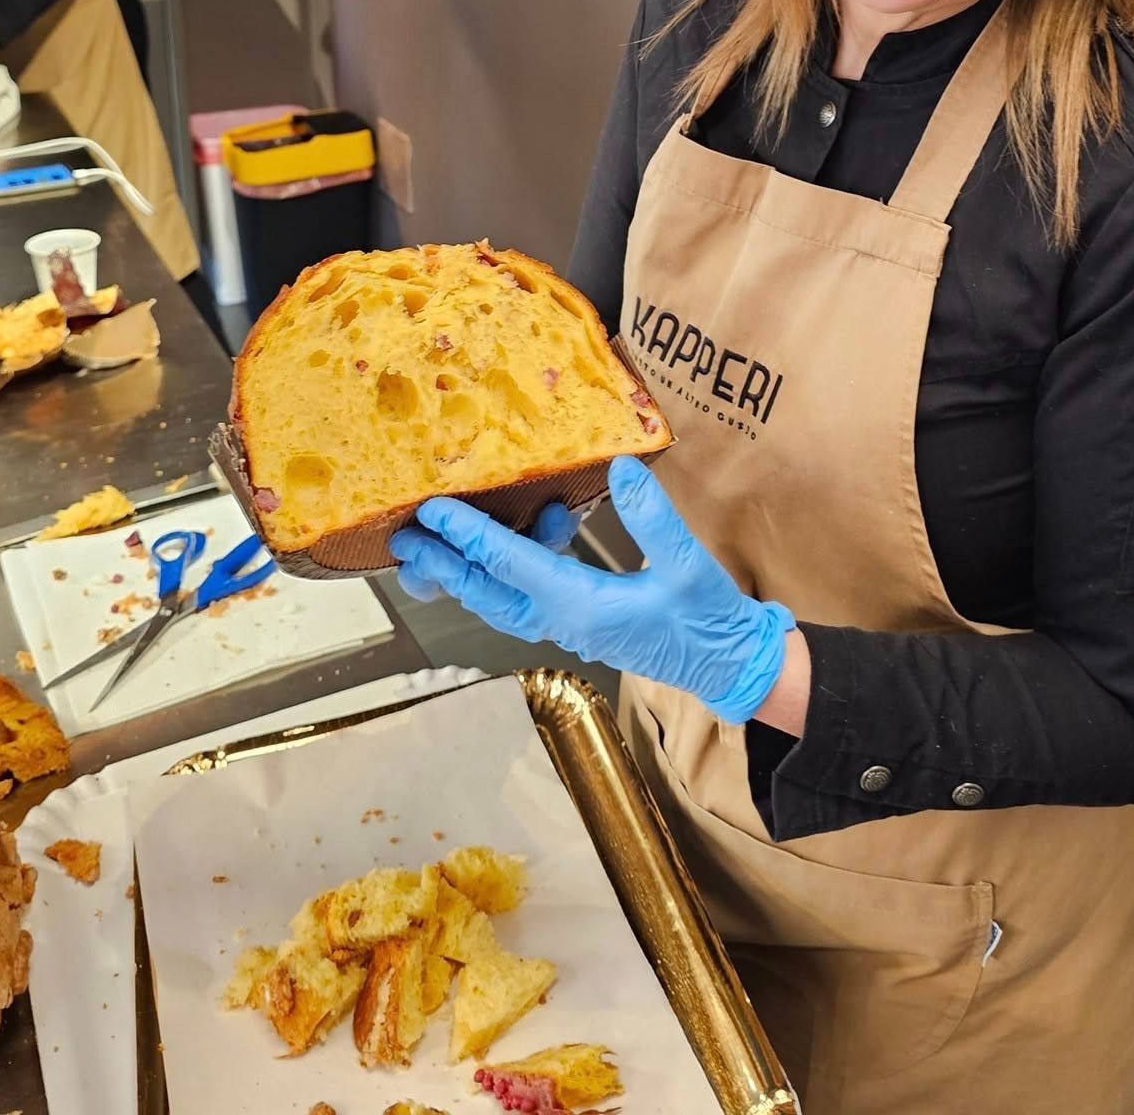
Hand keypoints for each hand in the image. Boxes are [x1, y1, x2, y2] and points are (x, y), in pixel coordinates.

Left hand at [389, 456, 794, 723]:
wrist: (728, 665)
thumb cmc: (708, 619)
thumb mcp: (687, 565)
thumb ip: (653, 517)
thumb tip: (618, 469)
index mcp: (581, 606)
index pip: (509, 565)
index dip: (467, 534)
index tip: (432, 509)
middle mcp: (563, 619)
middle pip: (486, 591)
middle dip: (445, 563)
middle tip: (404, 537)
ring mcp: (569, 625)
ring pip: (501, 598)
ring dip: (469, 571)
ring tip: (441, 542)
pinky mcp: (581, 622)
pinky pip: (525, 597)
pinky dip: (508, 570)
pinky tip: (528, 532)